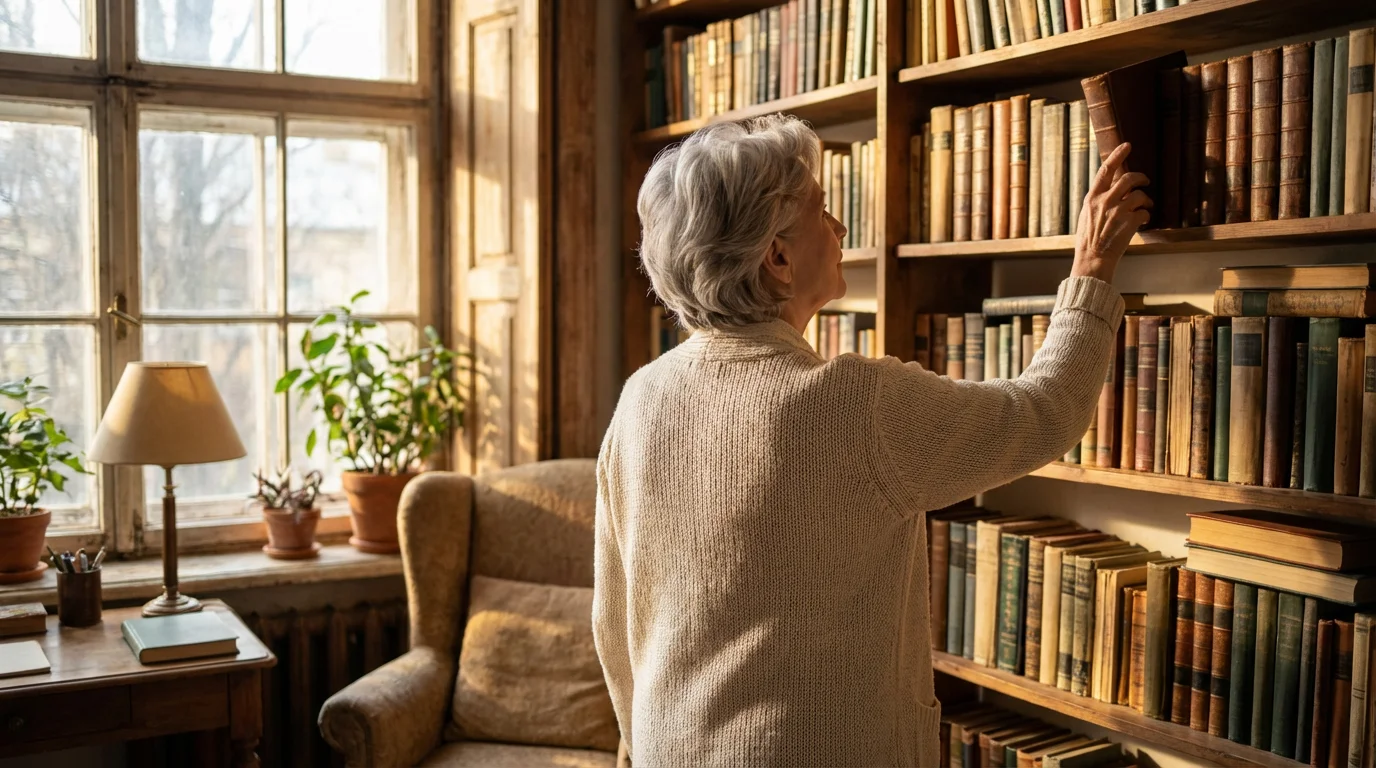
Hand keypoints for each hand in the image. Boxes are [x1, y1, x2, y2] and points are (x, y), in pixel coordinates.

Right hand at [1071, 142, 1151, 282]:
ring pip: (1139, 195)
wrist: (1092, 258)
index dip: (1117, 155)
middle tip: (1145, 181)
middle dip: (1140, 178)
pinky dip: (1145, 216)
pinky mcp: (1129, 222)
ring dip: (1145, 199)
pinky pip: (1144, 212)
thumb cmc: (1088, 239)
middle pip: (1128, 178)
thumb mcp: (1086, 215)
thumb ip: (1098, 200)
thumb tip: (1113, 189)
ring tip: (1145, 206)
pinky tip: (1141, 221)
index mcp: (1092, 197)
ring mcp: (1118, 211)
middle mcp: (1105, 201)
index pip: (1106, 170)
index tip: (1127, 145)